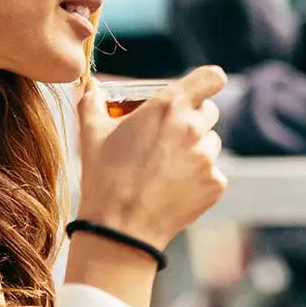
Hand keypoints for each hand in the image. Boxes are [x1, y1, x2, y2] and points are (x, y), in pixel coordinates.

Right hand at [75, 66, 228, 250]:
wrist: (120, 228)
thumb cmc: (104, 177)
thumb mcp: (91, 134)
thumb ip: (92, 103)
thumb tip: (90, 87)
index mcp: (168, 106)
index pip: (211, 78)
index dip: (207, 82)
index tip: (199, 91)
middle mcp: (193, 128)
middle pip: (210, 111)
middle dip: (193, 118)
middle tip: (169, 136)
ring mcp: (207, 157)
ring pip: (211, 143)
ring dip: (196, 148)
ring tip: (166, 166)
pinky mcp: (215, 184)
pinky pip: (213, 173)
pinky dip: (199, 178)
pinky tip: (173, 187)